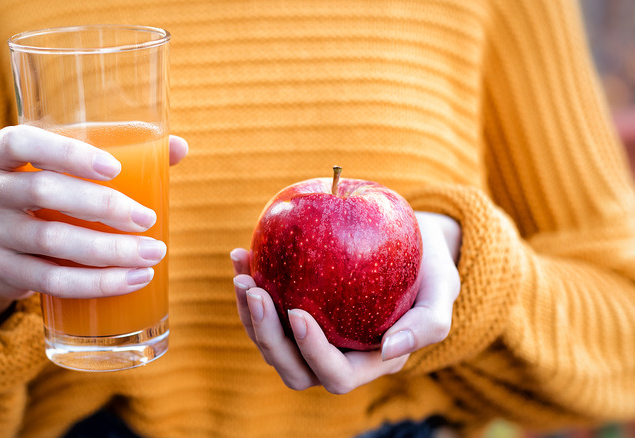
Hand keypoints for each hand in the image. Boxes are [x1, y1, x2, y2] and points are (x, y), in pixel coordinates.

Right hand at [0, 125, 188, 326]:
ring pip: (51, 242)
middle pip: (42, 191)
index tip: (115, 168)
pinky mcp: (3, 272)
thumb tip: (180, 148)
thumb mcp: (65, 164)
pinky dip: (95, 283)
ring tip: (151, 253)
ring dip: (107, 250)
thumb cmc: (46, 188)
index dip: (68, 154)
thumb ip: (118, 149)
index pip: (22, 142)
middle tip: (146, 218)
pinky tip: (132, 280)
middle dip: (101, 206)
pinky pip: (51, 281)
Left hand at [230, 211, 459, 393]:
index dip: (312, 352)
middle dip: (266, 337)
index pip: (335, 374)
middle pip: (292, 367)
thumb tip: (390, 350)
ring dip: (248, 313)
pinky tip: (242, 254)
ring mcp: (311, 335)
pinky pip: (264, 308)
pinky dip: (250, 283)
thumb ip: (427, 324)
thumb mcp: (444, 290)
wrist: (413, 245)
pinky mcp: (293, 308)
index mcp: (369, 362)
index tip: (296, 312)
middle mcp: (335, 355)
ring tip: (243, 274)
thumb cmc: (431, 269)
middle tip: (255, 292)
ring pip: (270, 342)